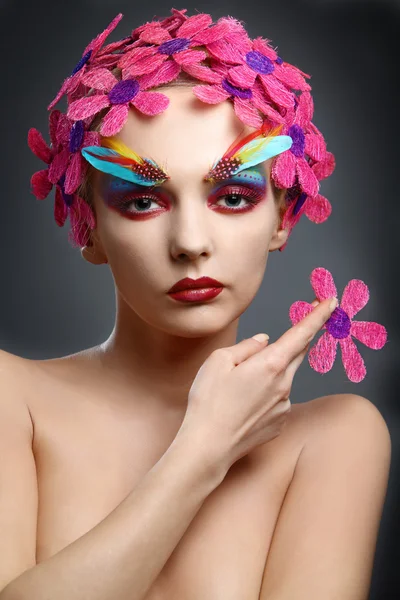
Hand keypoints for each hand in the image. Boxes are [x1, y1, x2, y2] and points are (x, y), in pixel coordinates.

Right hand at [181, 296, 336, 471]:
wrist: (208, 447)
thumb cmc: (209, 402)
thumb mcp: (218, 361)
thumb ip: (247, 346)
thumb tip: (264, 341)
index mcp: (271, 363)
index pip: (302, 333)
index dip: (319, 315)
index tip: (332, 302)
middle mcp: (284, 384)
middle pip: (296, 354)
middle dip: (293, 343)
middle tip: (280, 338)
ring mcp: (284, 406)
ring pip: (283, 378)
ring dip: (270, 374)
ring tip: (238, 389)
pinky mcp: (279, 423)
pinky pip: (278, 400)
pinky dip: (266, 396)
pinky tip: (243, 406)